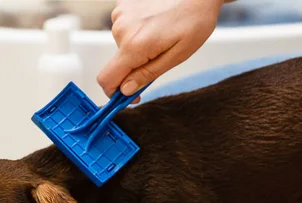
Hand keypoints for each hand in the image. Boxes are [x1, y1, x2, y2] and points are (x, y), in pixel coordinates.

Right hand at [98, 0, 225, 100]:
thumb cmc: (194, 19)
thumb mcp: (177, 55)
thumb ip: (147, 74)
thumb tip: (126, 90)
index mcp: (134, 46)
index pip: (106, 79)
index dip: (115, 93)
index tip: (129, 95)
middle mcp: (121, 30)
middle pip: (117, 63)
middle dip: (134, 66)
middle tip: (159, 57)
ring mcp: (120, 15)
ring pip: (121, 46)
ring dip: (136, 48)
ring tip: (159, 36)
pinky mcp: (122, 6)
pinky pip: (123, 29)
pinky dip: (136, 32)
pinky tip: (154, 23)